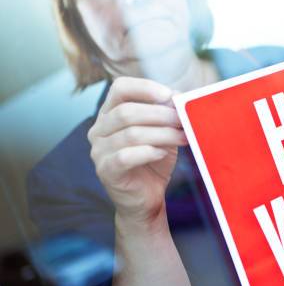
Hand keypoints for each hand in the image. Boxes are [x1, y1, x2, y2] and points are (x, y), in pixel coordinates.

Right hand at [87, 77, 186, 226]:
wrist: (147, 197)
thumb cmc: (154, 160)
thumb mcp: (163, 132)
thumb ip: (167, 114)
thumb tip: (180, 97)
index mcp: (110, 113)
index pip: (120, 88)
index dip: (145, 88)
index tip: (169, 94)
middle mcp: (99, 129)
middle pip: (126, 112)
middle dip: (160, 114)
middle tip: (183, 119)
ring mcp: (99, 151)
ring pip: (131, 134)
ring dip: (162, 134)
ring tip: (182, 136)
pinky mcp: (106, 170)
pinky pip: (125, 156)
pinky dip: (148, 152)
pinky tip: (162, 153)